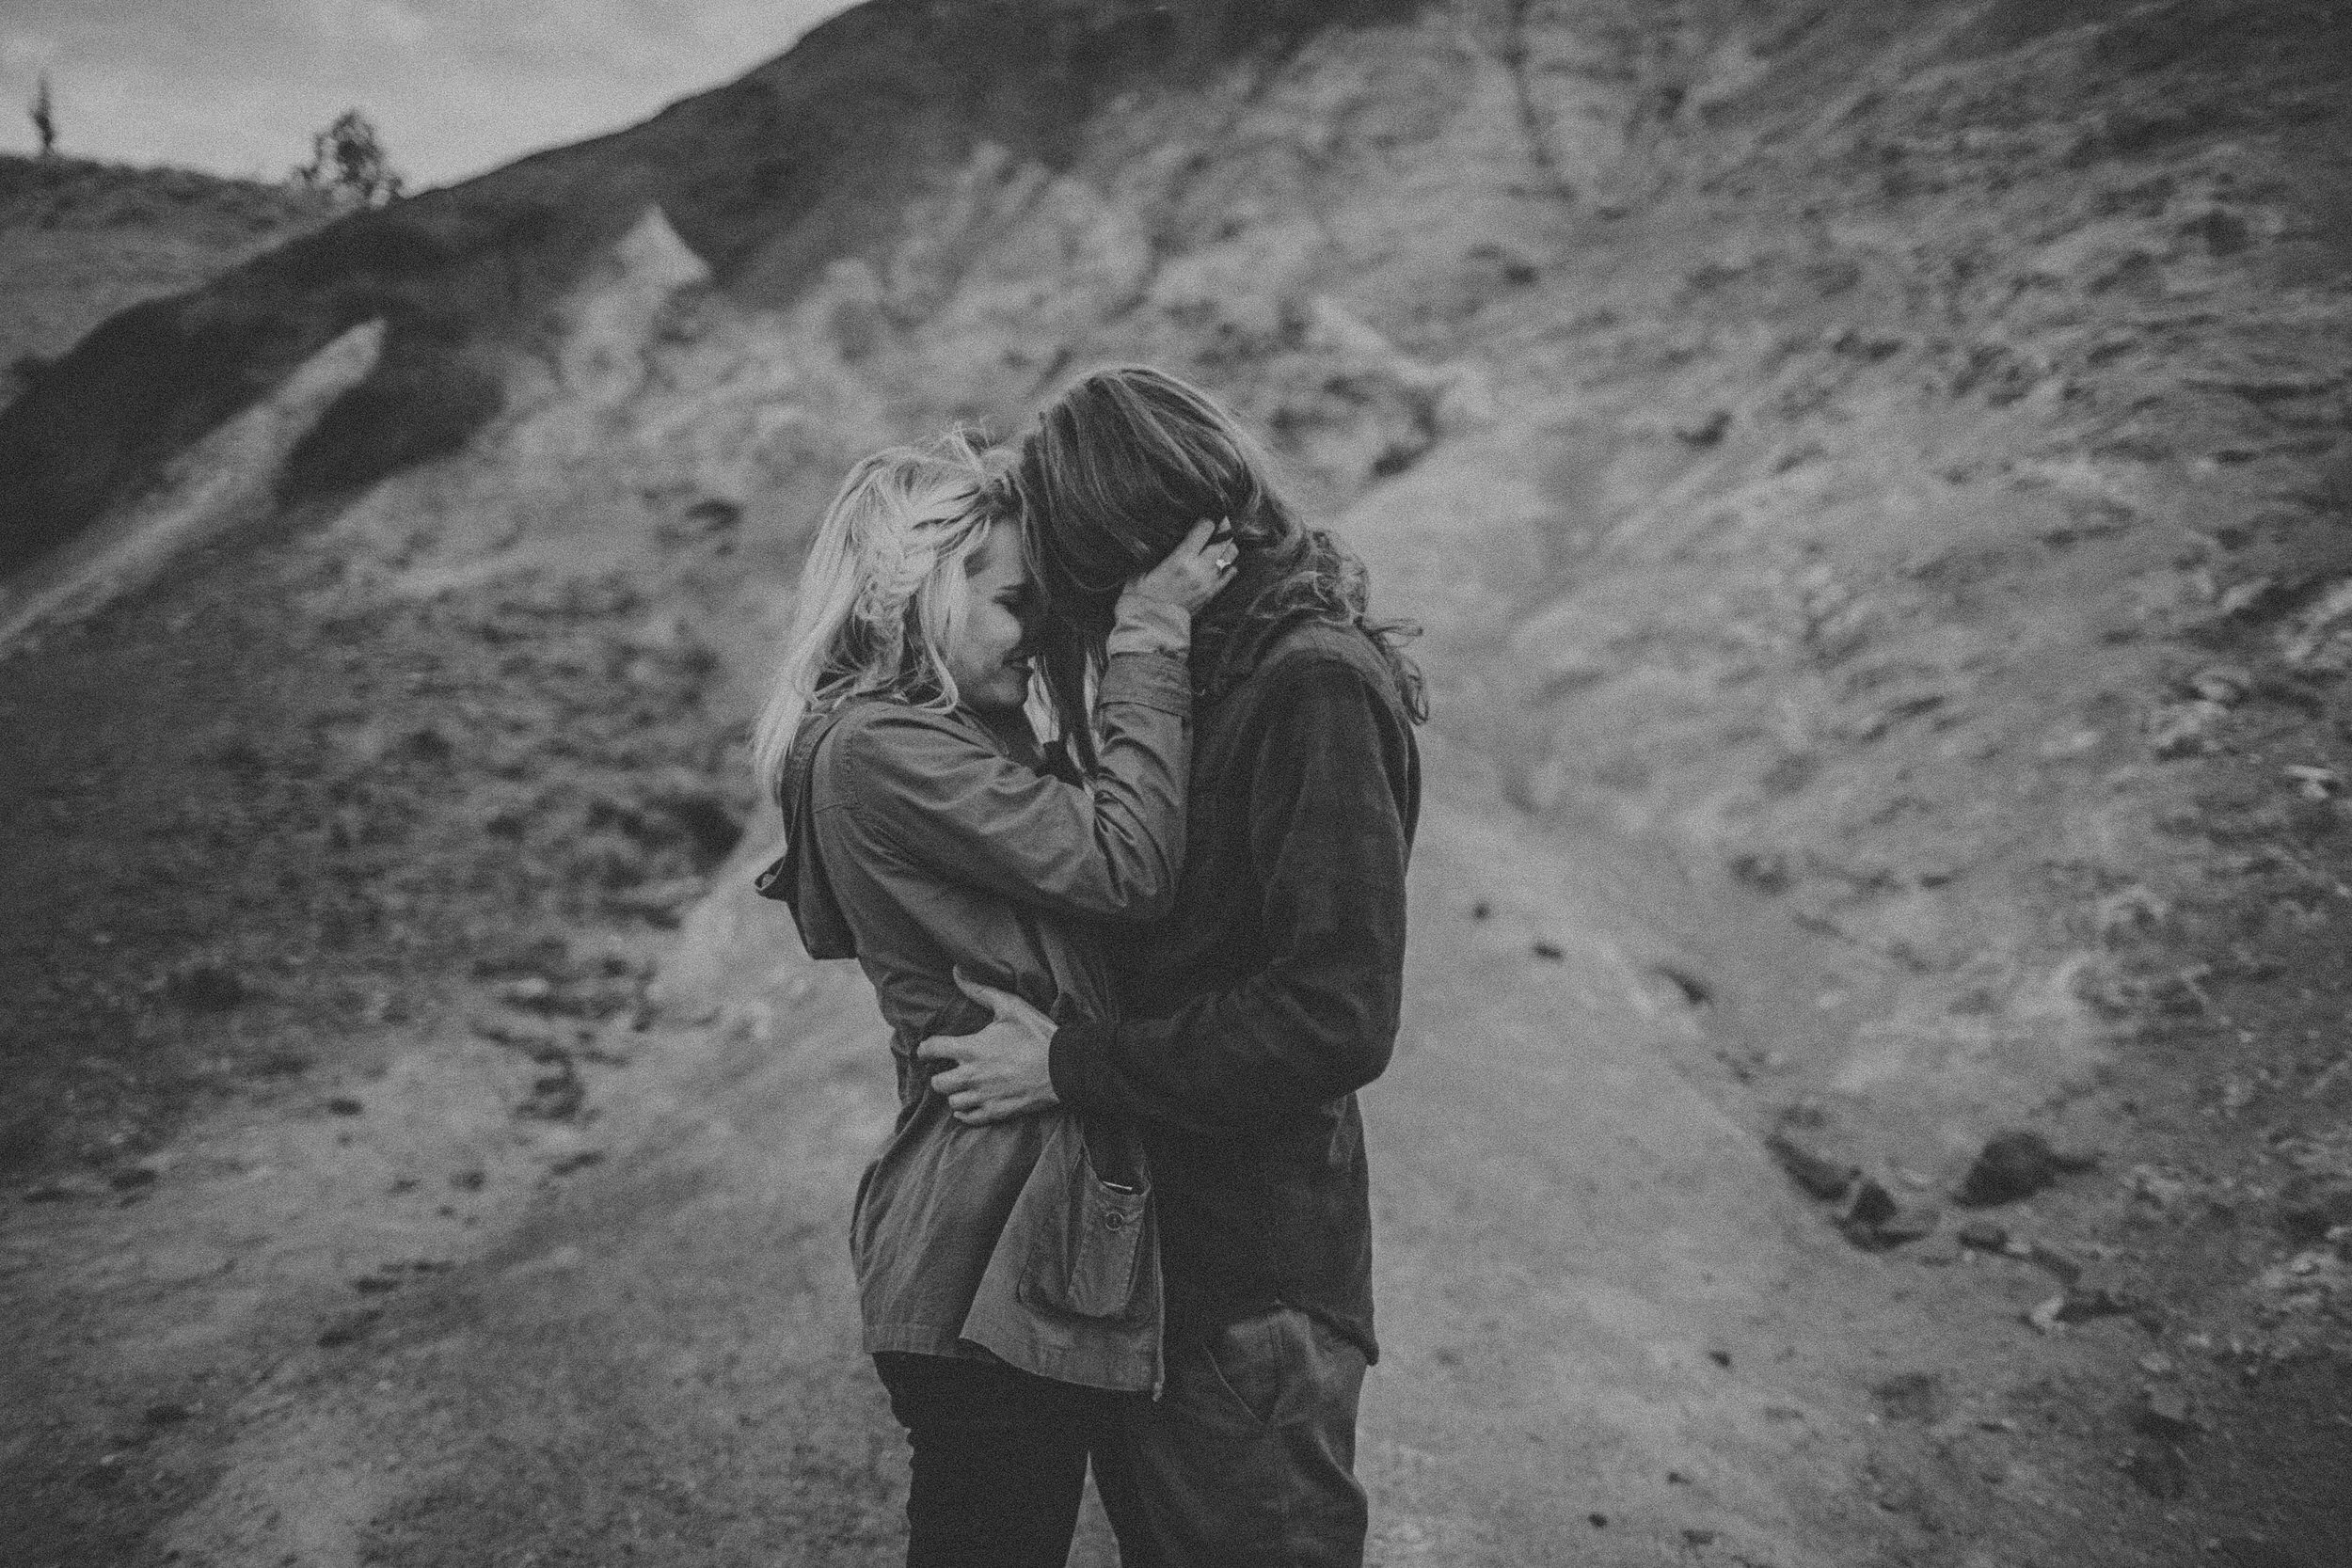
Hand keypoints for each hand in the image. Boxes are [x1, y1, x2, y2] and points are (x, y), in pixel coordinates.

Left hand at [914, 972, 1060, 1123]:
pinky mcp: (996, 1112)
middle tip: (949, 1070)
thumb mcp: (1010, 1006)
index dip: (924, 1049)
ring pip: (952, 1102)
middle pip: (938, 1083)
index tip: (926, 1050)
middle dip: (940, 1075)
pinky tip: (970, 1104)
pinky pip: (969, 1118)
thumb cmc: (1037, 1034)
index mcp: (971, 1048)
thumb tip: (957, 973)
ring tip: (963, 1086)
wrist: (1063, 1067)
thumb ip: (980, 990)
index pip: (932, 1050)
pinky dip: (965, 1113)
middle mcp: (972, 1075)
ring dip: (955, 1094)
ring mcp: (983, 1096)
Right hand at [1119, 516, 1236, 616]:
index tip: (1204, 515)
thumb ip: (1161, 550)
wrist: (1150, 624)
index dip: (1207, 518)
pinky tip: (1223, 561)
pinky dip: (1230, 565)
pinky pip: (1230, 574)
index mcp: (1181, 559)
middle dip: (1223, 527)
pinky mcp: (1212, 594)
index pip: (1206, 528)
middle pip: (1223, 539)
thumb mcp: (1144, 566)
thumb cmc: (1141, 594)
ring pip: (1231, 555)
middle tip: (1219, 522)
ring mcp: (1208, 582)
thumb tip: (1171, 533)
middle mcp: (1199, 569)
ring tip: (1220, 541)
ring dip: (1227, 546)